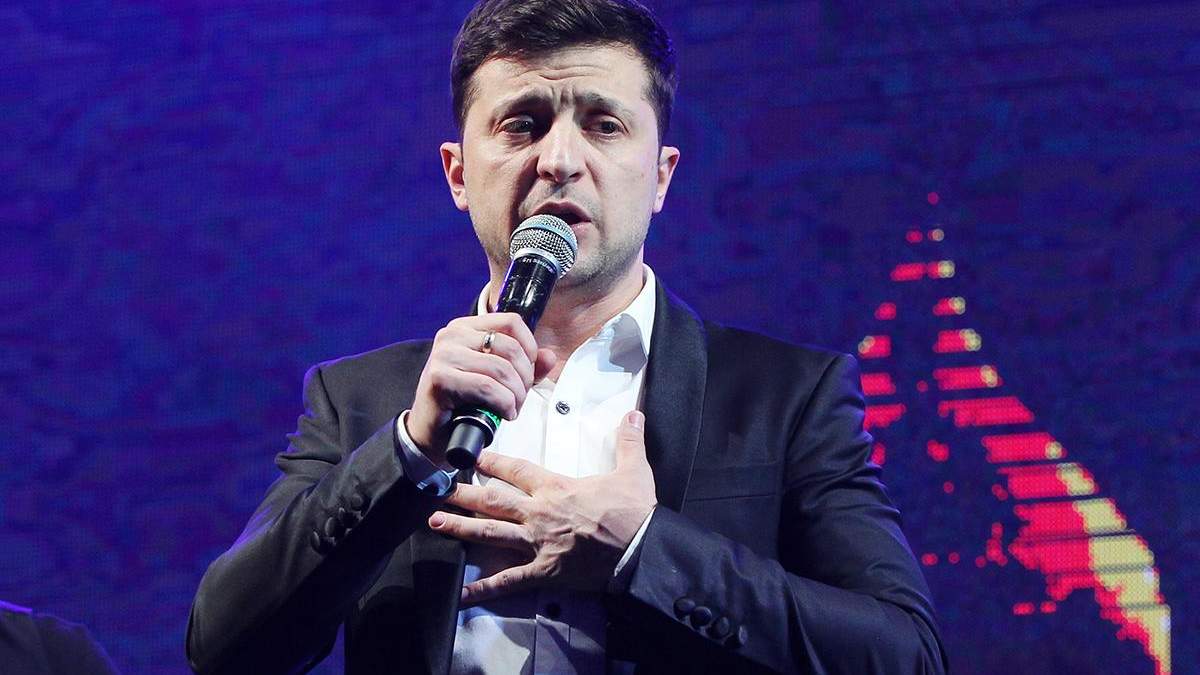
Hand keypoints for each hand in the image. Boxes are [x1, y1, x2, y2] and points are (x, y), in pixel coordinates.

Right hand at [407, 313, 555, 465]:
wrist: (431, 432)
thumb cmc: (463, 404)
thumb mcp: (498, 380)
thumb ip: (524, 367)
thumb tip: (550, 357)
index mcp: (466, 327)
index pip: (512, 322)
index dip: (530, 348)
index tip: (528, 373)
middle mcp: (452, 335)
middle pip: (510, 347)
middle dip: (524, 378)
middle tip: (519, 398)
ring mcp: (444, 355)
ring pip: (501, 369)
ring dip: (515, 395)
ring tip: (512, 408)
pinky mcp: (440, 377)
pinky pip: (487, 387)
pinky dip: (503, 403)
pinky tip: (503, 414)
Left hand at [429, 411, 656, 604]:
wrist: (642, 550)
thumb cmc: (635, 512)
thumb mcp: (635, 471)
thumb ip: (628, 441)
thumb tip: (634, 413)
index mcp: (556, 488)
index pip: (516, 469)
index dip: (493, 461)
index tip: (474, 457)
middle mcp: (538, 513)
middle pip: (492, 500)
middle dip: (462, 493)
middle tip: (436, 489)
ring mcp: (537, 544)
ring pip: (490, 533)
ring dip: (460, 528)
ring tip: (434, 523)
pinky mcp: (543, 572)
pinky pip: (508, 581)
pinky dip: (484, 589)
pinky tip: (463, 593)